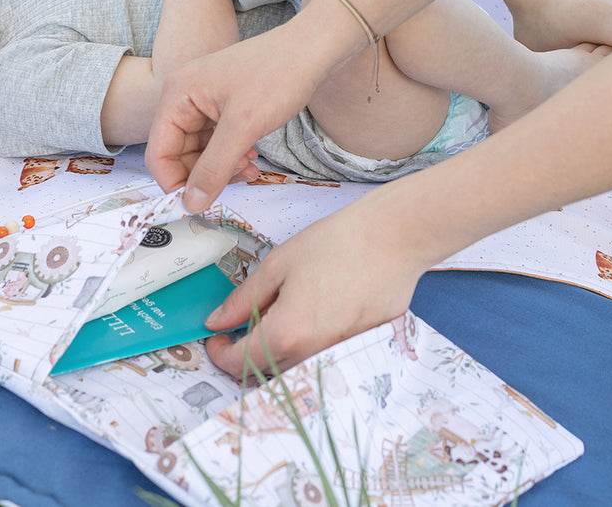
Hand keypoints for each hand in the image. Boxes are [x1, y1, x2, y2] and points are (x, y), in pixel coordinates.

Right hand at [146, 22, 329, 210]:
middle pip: (179, 154)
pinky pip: (217, 141)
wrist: (312, 49)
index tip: (198, 203)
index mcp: (178, 94)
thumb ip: (214, 168)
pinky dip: (232, 155)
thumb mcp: (243, 127)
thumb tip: (192, 202)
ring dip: (221, 167)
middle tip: (235, 180)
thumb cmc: (278, 74)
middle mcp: (186, 96)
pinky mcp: (224, 105)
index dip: (175, 182)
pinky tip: (252, 158)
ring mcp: (205, 100)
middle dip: (205, 174)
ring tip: (249, 167)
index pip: (159, 152)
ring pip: (201, 150)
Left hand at [202, 201, 424, 378]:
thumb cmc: (337, 243)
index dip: (219, 353)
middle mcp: (312, 356)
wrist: (395, 238)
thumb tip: (217, 322)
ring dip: (277, 353)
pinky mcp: (361, 351)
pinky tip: (314, 314)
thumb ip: (243, 299)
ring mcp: (340, 357)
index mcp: (286, 334)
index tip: (216, 337)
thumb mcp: (278, 264)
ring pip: (294, 369)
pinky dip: (309, 346)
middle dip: (247, 354)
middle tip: (244, 323)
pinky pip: (323, 359)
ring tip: (281, 314)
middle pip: (266, 373)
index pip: (238, 364)